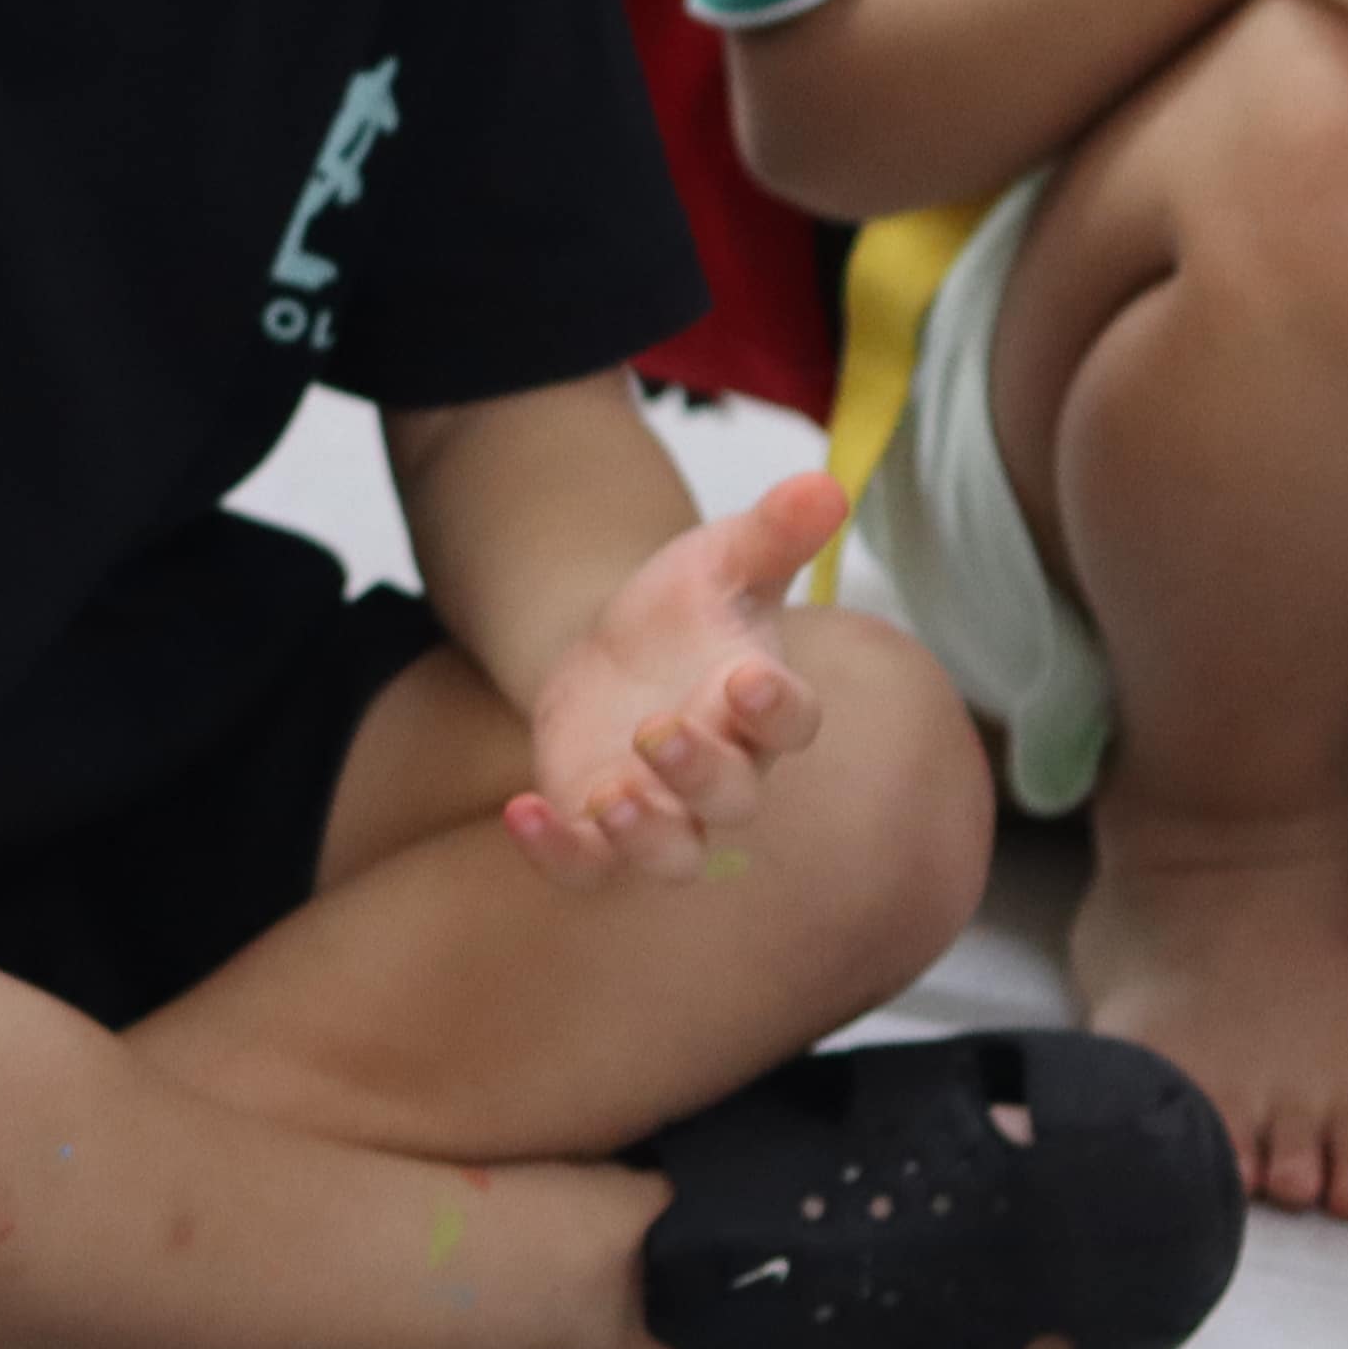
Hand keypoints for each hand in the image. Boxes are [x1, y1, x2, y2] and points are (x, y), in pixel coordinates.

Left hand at [505, 474, 841, 885]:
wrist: (609, 653)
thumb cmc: (684, 611)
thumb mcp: (720, 558)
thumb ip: (773, 529)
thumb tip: (826, 483)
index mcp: (760, 705)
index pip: (791, 722)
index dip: (776, 707)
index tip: (746, 678)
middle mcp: (721, 769)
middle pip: (732, 797)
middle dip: (700, 773)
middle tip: (660, 732)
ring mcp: (659, 806)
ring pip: (672, 853)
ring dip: (645, 836)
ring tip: (608, 800)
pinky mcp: (594, 826)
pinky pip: (585, 866)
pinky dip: (557, 851)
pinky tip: (521, 812)